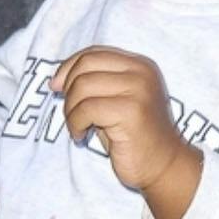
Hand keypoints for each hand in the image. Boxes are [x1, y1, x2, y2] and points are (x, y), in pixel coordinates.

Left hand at [51, 45, 202, 218]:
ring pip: (82, 86)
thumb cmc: (132, 136)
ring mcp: (138, 89)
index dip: (68, 67)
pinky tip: (81, 136)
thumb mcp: (113, 101)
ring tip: (77, 127)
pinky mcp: (131, 111)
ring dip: (70, 110)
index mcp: (139, 64)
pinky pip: (87, 109)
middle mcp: (141, 72)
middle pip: (86, 66)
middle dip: (68, 90)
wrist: (163, 166)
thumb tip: (56, 80)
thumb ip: (95, 83)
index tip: (56, 88)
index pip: (93, 53)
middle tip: (70, 114)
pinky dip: (75, 123)